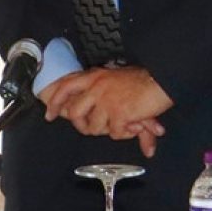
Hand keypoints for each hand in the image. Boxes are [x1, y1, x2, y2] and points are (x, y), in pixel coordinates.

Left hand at [41, 66, 172, 156]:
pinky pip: (114, 134)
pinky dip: (126, 133)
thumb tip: (87, 111)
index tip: (50, 115)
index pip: (65, 86)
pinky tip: (135, 124)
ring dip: (109, 129)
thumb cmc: (143, 81)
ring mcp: (106, 101)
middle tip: (97, 127)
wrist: (162, 80)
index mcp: (95, 76)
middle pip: (74, 113)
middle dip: (82, 125)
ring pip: (94, 128)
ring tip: (124, 122)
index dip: (55, 102)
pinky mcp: (118, 114)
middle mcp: (97, 87)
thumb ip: (103, 96)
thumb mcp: (118, 82)